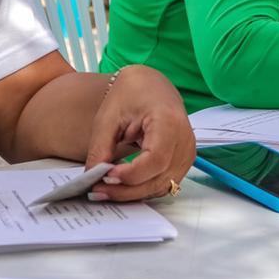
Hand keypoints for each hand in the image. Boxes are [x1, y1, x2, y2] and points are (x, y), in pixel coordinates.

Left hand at [84, 66, 194, 202]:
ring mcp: (186, 154)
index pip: (156, 159)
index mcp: (169, 122)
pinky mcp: (182, 163)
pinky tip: (121, 186)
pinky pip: (162, 184)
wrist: (151, 85)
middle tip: (97, 190)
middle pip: (158, 178)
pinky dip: (141, 189)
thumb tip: (92, 177)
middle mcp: (184, 141)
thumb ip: (100, 148)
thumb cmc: (133, 94)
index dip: (131, 174)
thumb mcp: (109, 117)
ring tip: (105, 189)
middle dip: (126, 190)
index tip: (106, 176)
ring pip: (160, 187)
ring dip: (132, 193)